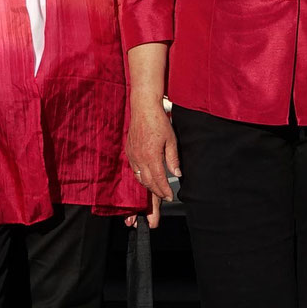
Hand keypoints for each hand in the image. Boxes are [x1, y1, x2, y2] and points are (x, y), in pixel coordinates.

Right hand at [125, 99, 178, 227]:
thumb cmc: (158, 121)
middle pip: (148, 182)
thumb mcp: (171, 140)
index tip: (170, 197)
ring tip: (156, 192)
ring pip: (140, 178)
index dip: (165, 191)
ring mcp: (132, 155)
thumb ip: (173, 159)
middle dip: (156, 194)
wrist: (143, 108)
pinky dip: (141, 177)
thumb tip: (177, 174)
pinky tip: (147, 179)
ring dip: (148, 187)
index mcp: (151, 156)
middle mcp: (139, 158)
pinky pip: (134, 170)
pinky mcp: (129, 152)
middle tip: (164, 198)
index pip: (159, 180)